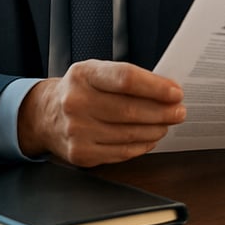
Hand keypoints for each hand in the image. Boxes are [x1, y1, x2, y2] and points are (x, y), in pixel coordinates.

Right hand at [18, 60, 185, 166]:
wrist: (45, 115)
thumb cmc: (82, 89)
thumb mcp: (98, 71)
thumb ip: (128, 77)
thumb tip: (167, 90)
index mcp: (84, 74)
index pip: (126, 79)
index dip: (155, 87)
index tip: (176, 92)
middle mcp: (76, 102)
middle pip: (130, 110)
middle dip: (162, 112)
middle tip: (179, 111)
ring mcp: (76, 130)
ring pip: (128, 134)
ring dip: (155, 130)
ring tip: (167, 124)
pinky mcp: (80, 154)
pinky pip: (120, 152)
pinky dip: (141, 146)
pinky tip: (151, 139)